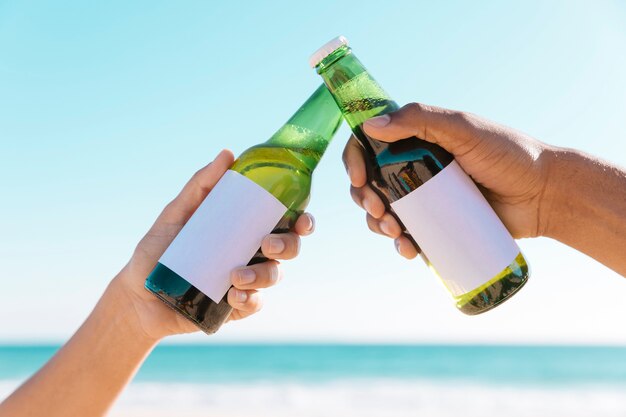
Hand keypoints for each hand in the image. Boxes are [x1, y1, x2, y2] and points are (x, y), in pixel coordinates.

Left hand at [113, 150, 314, 339]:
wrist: (138, 298)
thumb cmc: (157, 252)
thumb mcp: (176, 214)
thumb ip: (200, 185)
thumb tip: (228, 154)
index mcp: (245, 229)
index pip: (284, 221)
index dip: (302, 220)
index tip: (300, 220)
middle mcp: (252, 253)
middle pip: (290, 248)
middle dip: (288, 246)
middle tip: (267, 245)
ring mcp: (247, 281)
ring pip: (275, 276)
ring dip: (263, 275)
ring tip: (236, 277)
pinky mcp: (237, 307)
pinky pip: (256, 304)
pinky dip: (249, 300)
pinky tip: (233, 297)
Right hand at [343, 103, 551, 258]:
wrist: (544, 195)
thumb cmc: (509, 155)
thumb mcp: (465, 130)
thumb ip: (421, 119)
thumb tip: (371, 126)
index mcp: (415, 139)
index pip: (369, 144)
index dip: (354, 159)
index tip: (358, 178)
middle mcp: (414, 166)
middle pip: (369, 181)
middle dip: (364, 198)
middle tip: (379, 211)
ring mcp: (424, 197)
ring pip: (383, 211)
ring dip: (377, 224)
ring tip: (395, 232)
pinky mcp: (436, 224)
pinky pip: (407, 234)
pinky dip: (400, 244)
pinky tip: (408, 250)